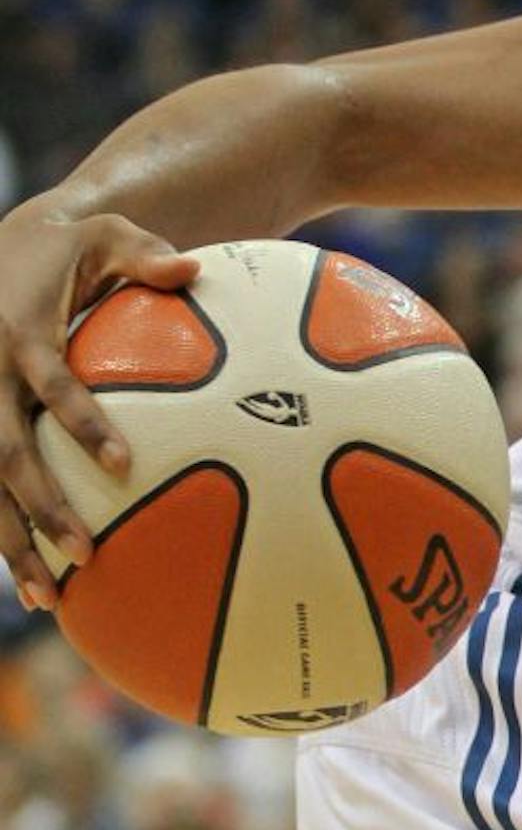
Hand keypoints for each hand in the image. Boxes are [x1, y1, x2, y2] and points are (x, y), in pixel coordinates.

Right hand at [0, 208, 198, 608]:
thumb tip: (195, 268)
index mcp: (24, 333)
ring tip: (47, 596)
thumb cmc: (68, 246)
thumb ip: (146, 254)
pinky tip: (32, 582)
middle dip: (39, 506)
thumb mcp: (107, 233)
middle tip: (84, 552)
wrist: (3, 242)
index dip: (83, 423)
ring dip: (10, 541)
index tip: (121, 464)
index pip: (55, 387)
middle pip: (4, 452)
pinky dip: (2, 531)